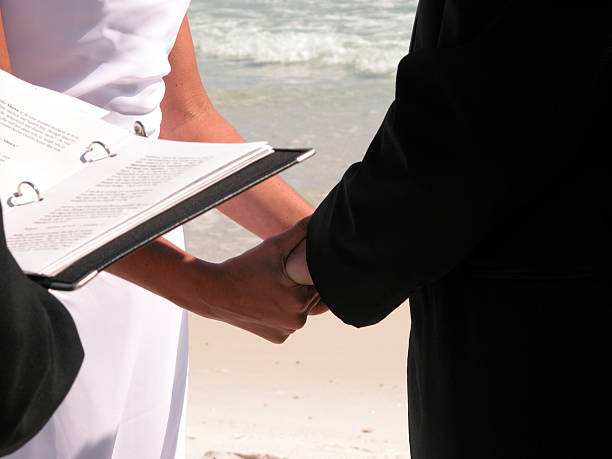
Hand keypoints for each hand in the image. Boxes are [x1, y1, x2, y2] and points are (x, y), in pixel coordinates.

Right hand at [190, 217, 322, 342]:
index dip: (308, 272)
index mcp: (298, 302)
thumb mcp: (272, 247)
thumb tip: (315, 216)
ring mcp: (286, 333)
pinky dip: (284, 313)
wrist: (214, 293)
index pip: (320, 282)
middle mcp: (296, 323)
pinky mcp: (277, 338)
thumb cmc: (244, 268)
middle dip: (302, 285)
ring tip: (273, 287)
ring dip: (295, 299)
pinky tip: (269, 302)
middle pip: (312, 298)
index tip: (292, 266)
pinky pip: (289, 322)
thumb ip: (298, 232)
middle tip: (280, 276)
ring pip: (302, 310)